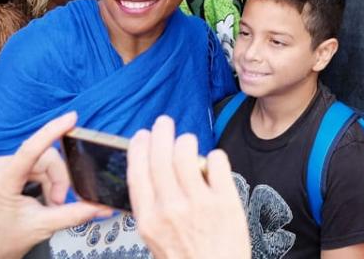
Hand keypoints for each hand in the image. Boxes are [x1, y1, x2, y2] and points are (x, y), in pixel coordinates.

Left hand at [0, 111, 110, 258]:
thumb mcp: (41, 228)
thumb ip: (75, 214)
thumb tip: (100, 207)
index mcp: (2, 181)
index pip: (32, 149)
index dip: (53, 130)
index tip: (71, 118)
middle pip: (44, 159)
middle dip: (58, 181)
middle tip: (59, 204)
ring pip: (40, 163)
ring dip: (51, 183)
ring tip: (48, 205)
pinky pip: (31, 167)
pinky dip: (41, 181)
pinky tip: (39, 198)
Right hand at [128, 116, 248, 258]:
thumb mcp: (156, 240)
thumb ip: (154, 209)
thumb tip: (154, 176)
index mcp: (149, 220)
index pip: (137, 173)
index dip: (138, 149)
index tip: (141, 136)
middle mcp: (170, 208)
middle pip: (161, 157)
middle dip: (161, 133)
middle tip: (165, 123)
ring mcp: (198, 203)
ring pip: (187, 154)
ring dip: (186, 141)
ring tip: (188, 140)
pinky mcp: (225, 200)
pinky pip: (217, 162)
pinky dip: (214, 156)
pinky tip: (213, 159)